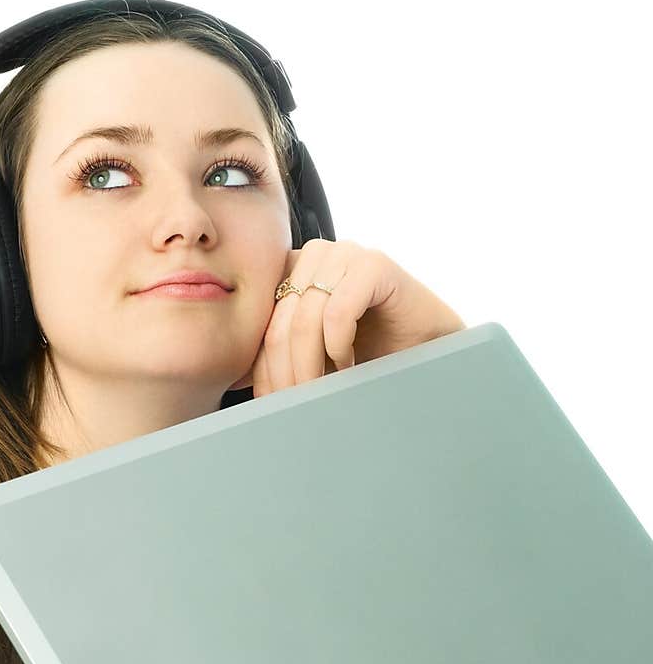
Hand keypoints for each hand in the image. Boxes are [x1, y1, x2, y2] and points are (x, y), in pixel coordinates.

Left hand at [228, 240, 466, 396]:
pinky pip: (338, 312)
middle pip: (279, 325)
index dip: (264, 371)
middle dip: (286, 375)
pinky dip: (339, 347)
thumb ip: (281, 357)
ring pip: (304, 320)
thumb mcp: (315, 355)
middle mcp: (313, 256)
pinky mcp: (374, 264)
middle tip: (295, 408)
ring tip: (323, 392)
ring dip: (311, 367)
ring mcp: (344, 255)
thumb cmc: (371, 352)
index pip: (261, 325)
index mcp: (291, 272)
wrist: (428, 347)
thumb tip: (235, 383)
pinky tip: (349, 365)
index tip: (270, 406)